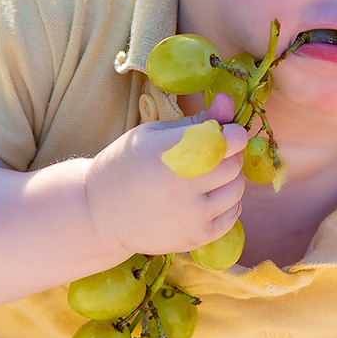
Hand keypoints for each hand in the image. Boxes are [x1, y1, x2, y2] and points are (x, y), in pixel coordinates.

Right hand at [82, 94, 247, 256]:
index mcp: (165, 153)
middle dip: (230, 155)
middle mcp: (179, 186)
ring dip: (230, 179)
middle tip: (214, 154)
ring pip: (236, 190)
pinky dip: (228, 204)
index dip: (234, 134)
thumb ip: (197, 120)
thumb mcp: (154, 134)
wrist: (100, 213)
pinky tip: (208, 197)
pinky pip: (232, 216)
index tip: (228, 133)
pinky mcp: (195, 237)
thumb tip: (230, 100)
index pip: (223, 141)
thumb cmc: (128, 165)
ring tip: (207, 176)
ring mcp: (189, 216)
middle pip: (233, 165)